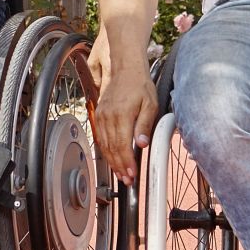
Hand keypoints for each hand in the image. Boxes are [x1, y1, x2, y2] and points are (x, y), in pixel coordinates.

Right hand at [91, 49, 155, 171]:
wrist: (125, 69)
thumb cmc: (140, 86)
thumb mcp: (150, 105)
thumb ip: (144, 126)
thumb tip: (141, 145)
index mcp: (122, 115)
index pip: (122, 146)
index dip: (126, 163)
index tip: (132, 175)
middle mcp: (108, 117)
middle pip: (112, 149)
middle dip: (119, 167)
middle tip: (127, 180)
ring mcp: (101, 116)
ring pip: (105, 145)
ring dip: (112, 162)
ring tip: (121, 174)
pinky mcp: (99, 115)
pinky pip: (101, 137)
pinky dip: (106, 151)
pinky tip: (112, 159)